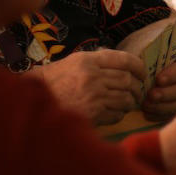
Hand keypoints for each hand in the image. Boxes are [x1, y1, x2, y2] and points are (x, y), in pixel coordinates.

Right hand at [33, 49, 147, 124]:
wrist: (32, 101)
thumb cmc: (54, 81)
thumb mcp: (73, 62)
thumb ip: (97, 61)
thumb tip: (121, 62)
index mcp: (88, 60)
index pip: (124, 60)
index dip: (138, 67)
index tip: (143, 73)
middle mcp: (92, 76)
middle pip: (127, 80)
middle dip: (137, 87)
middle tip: (138, 92)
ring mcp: (93, 95)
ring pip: (125, 98)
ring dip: (130, 102)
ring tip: (128, 103)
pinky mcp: (92, 113)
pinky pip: (116, 114)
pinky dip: (119, 114)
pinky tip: (114, 113)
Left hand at [143, 49, 175, 119]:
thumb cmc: (169, 62)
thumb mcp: (169, 56)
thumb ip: (161, 60)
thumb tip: (145, 66)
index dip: (174, 74)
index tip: (159, 79)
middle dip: (167, 93)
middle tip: (152, 95)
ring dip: (162, 106)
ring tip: (146, 105)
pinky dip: (160, 115)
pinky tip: (148, 112)